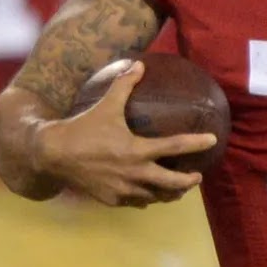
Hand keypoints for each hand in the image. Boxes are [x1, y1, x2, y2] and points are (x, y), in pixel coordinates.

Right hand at [33, 61, 215, 206]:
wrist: (53, 154)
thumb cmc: (83, 127)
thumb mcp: (105, 105)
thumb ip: (124, 85)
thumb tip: (140, 63)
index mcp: (136, 150)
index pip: (175, 146)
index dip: (196, 143)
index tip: (213, 140)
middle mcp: (134, 173)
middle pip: (172, 183)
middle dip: (188, 181)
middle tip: (197, 176)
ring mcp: (124, 189)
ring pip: (156, 196)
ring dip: (169, 193)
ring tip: (178, 188)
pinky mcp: (112, 199)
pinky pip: (136, 202)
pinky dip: (146, 198)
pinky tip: (150, 194)